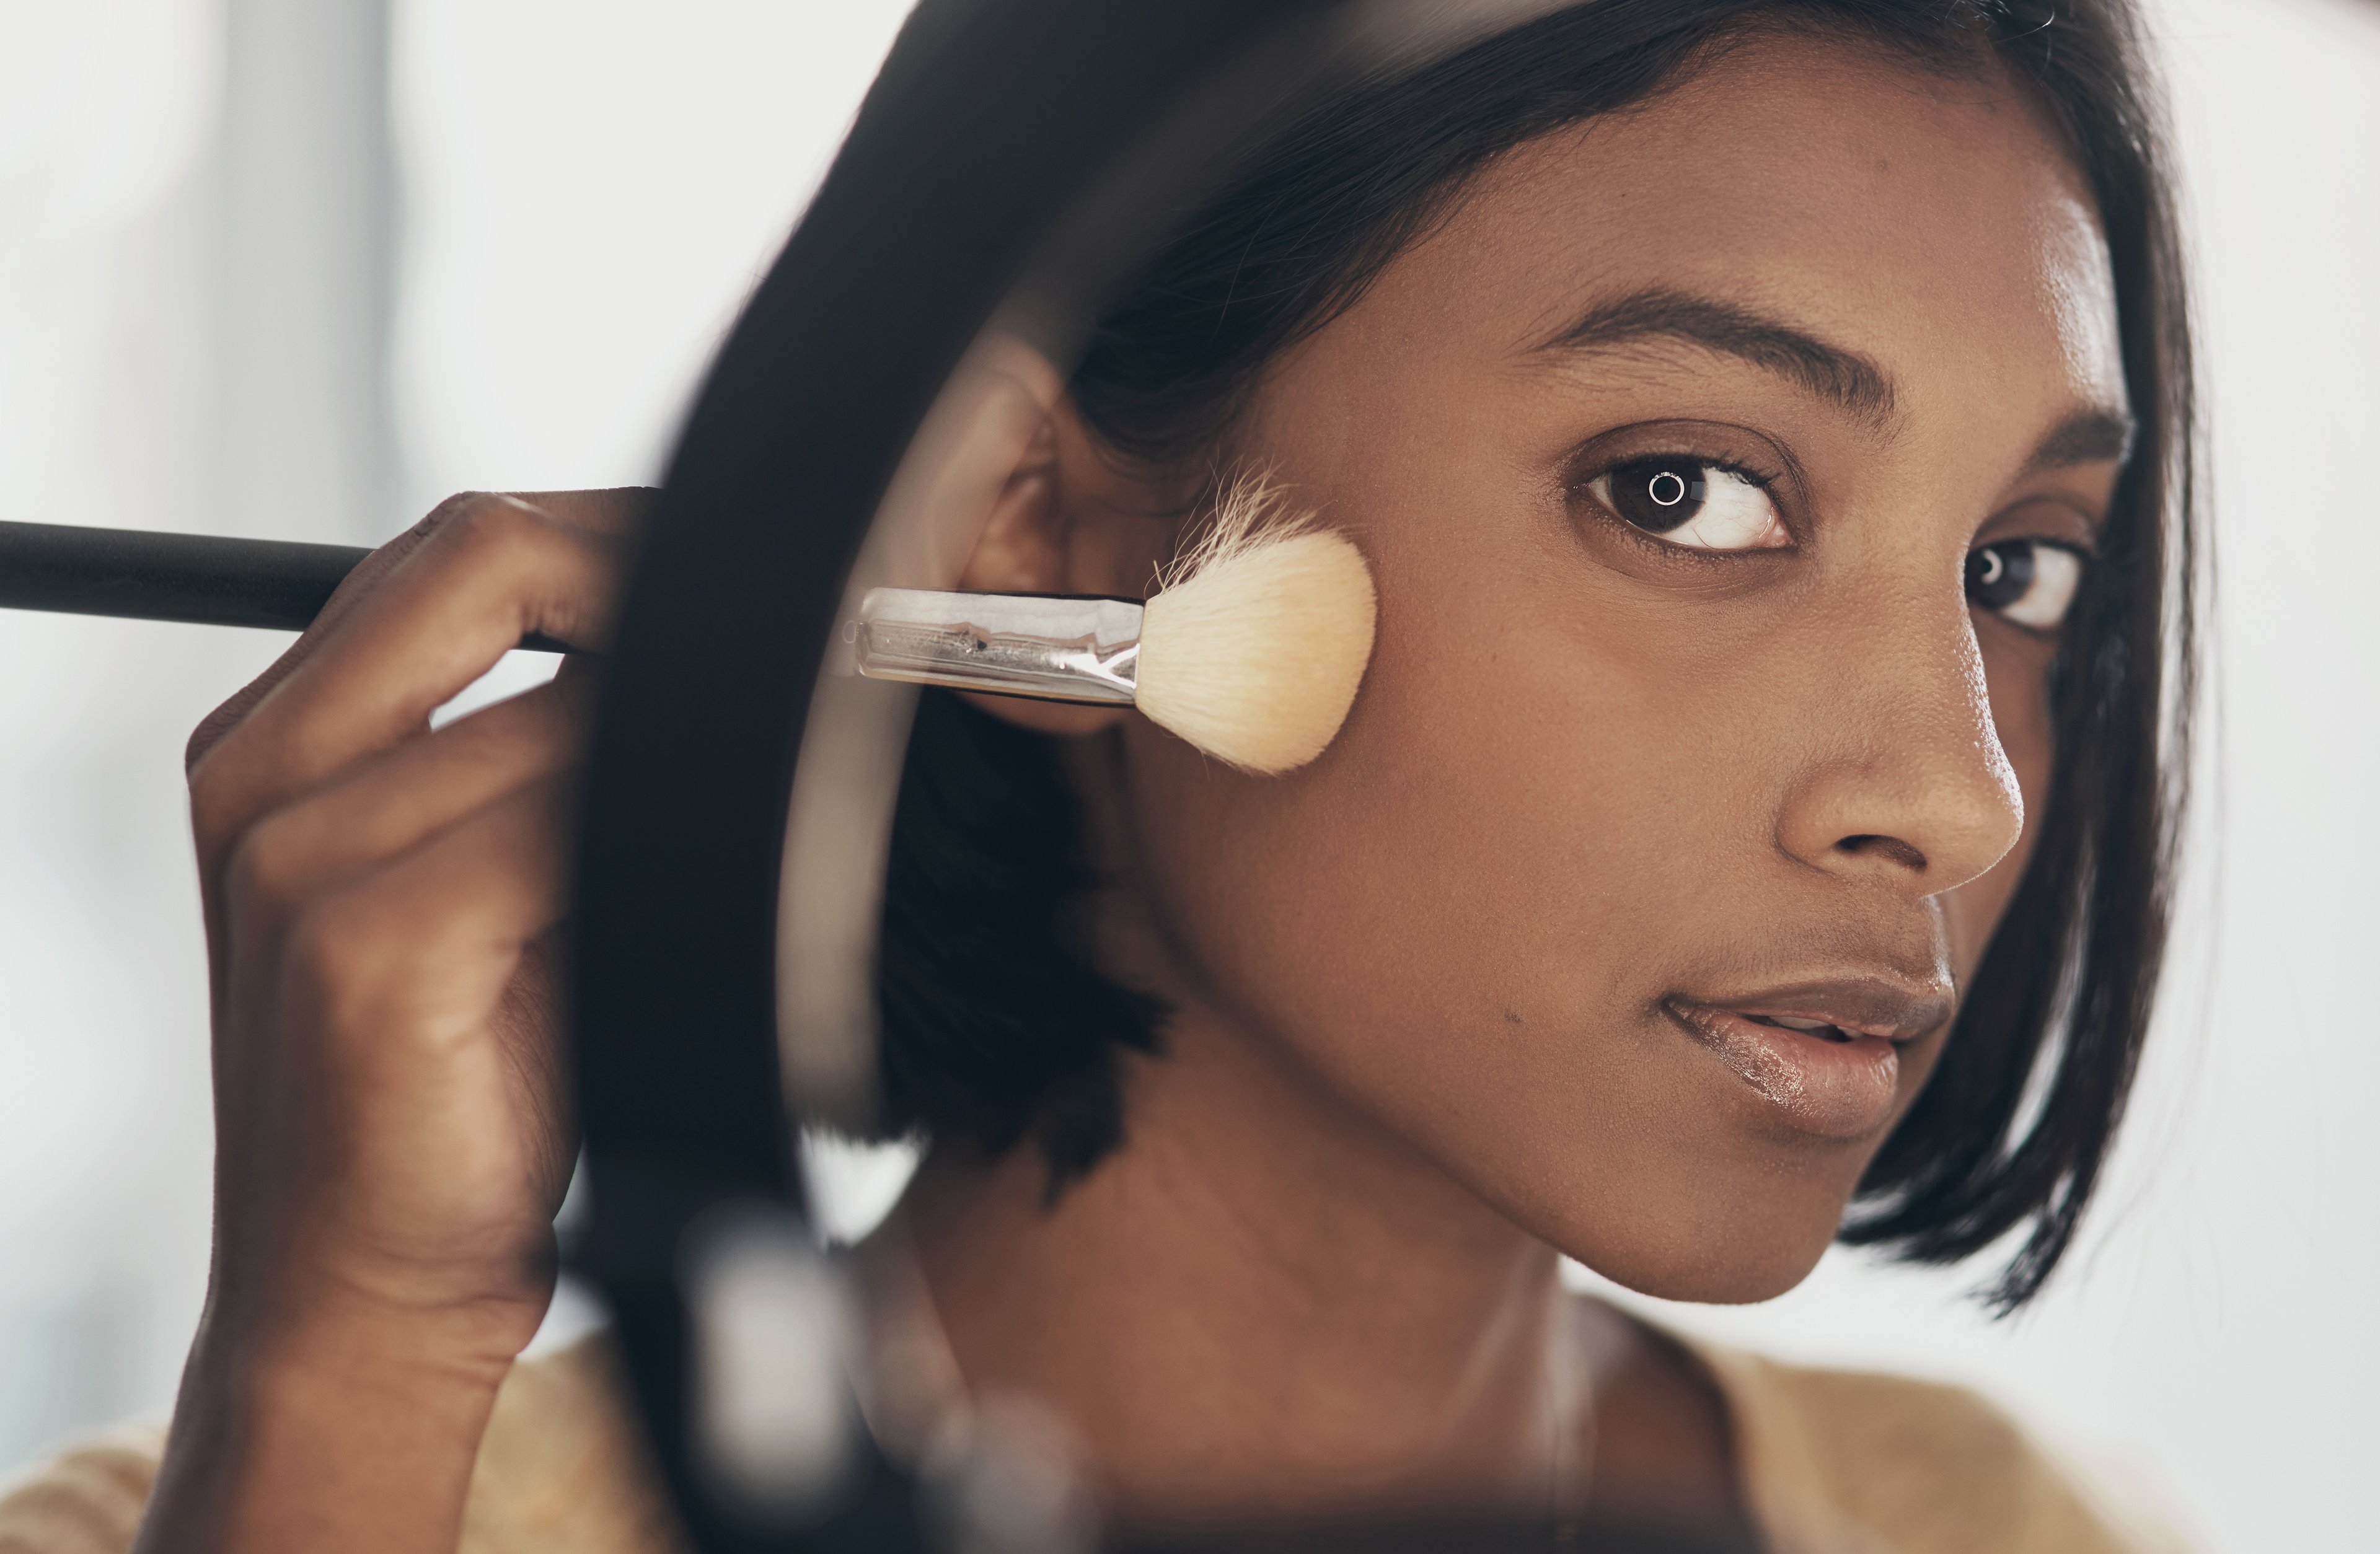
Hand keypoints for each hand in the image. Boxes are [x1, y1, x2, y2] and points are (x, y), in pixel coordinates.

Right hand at [137, 490, 642, 1553]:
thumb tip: (697, 628)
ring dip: (679, 740)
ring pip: (561, 708)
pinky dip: (659, 839)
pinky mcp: (369, 947)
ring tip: (748, 796)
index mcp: (271, 742)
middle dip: (644, 574)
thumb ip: (531, 751)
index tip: (739, 571)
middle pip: (483, 560)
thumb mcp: (474, 889)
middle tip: (776, 629)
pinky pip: (565, 827)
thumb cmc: (451, 1094)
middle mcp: (261, 776)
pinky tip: (699, 888)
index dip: (612, 536)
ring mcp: (299, 858)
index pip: (458, 551)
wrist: (366, 1296)